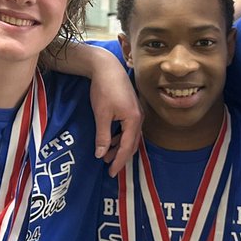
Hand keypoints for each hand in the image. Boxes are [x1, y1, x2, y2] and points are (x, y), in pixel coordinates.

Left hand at [87, 56, 141, 175]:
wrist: (107, 67)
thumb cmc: (104, 89)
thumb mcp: (101, 115)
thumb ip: (103, 136)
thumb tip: (101, 155)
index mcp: (134, 120)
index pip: (127, 147)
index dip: (119, 162)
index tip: (111, 173)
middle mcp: (139, 118)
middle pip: (132, 144)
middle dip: (121, 157)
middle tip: (108, 167)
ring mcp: (137, 113)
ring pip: (131, 137)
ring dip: (120, 147)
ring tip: (106, 155)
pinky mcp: (132, 108)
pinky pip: (129, 129)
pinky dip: (120, 137)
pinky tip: (110, 139)